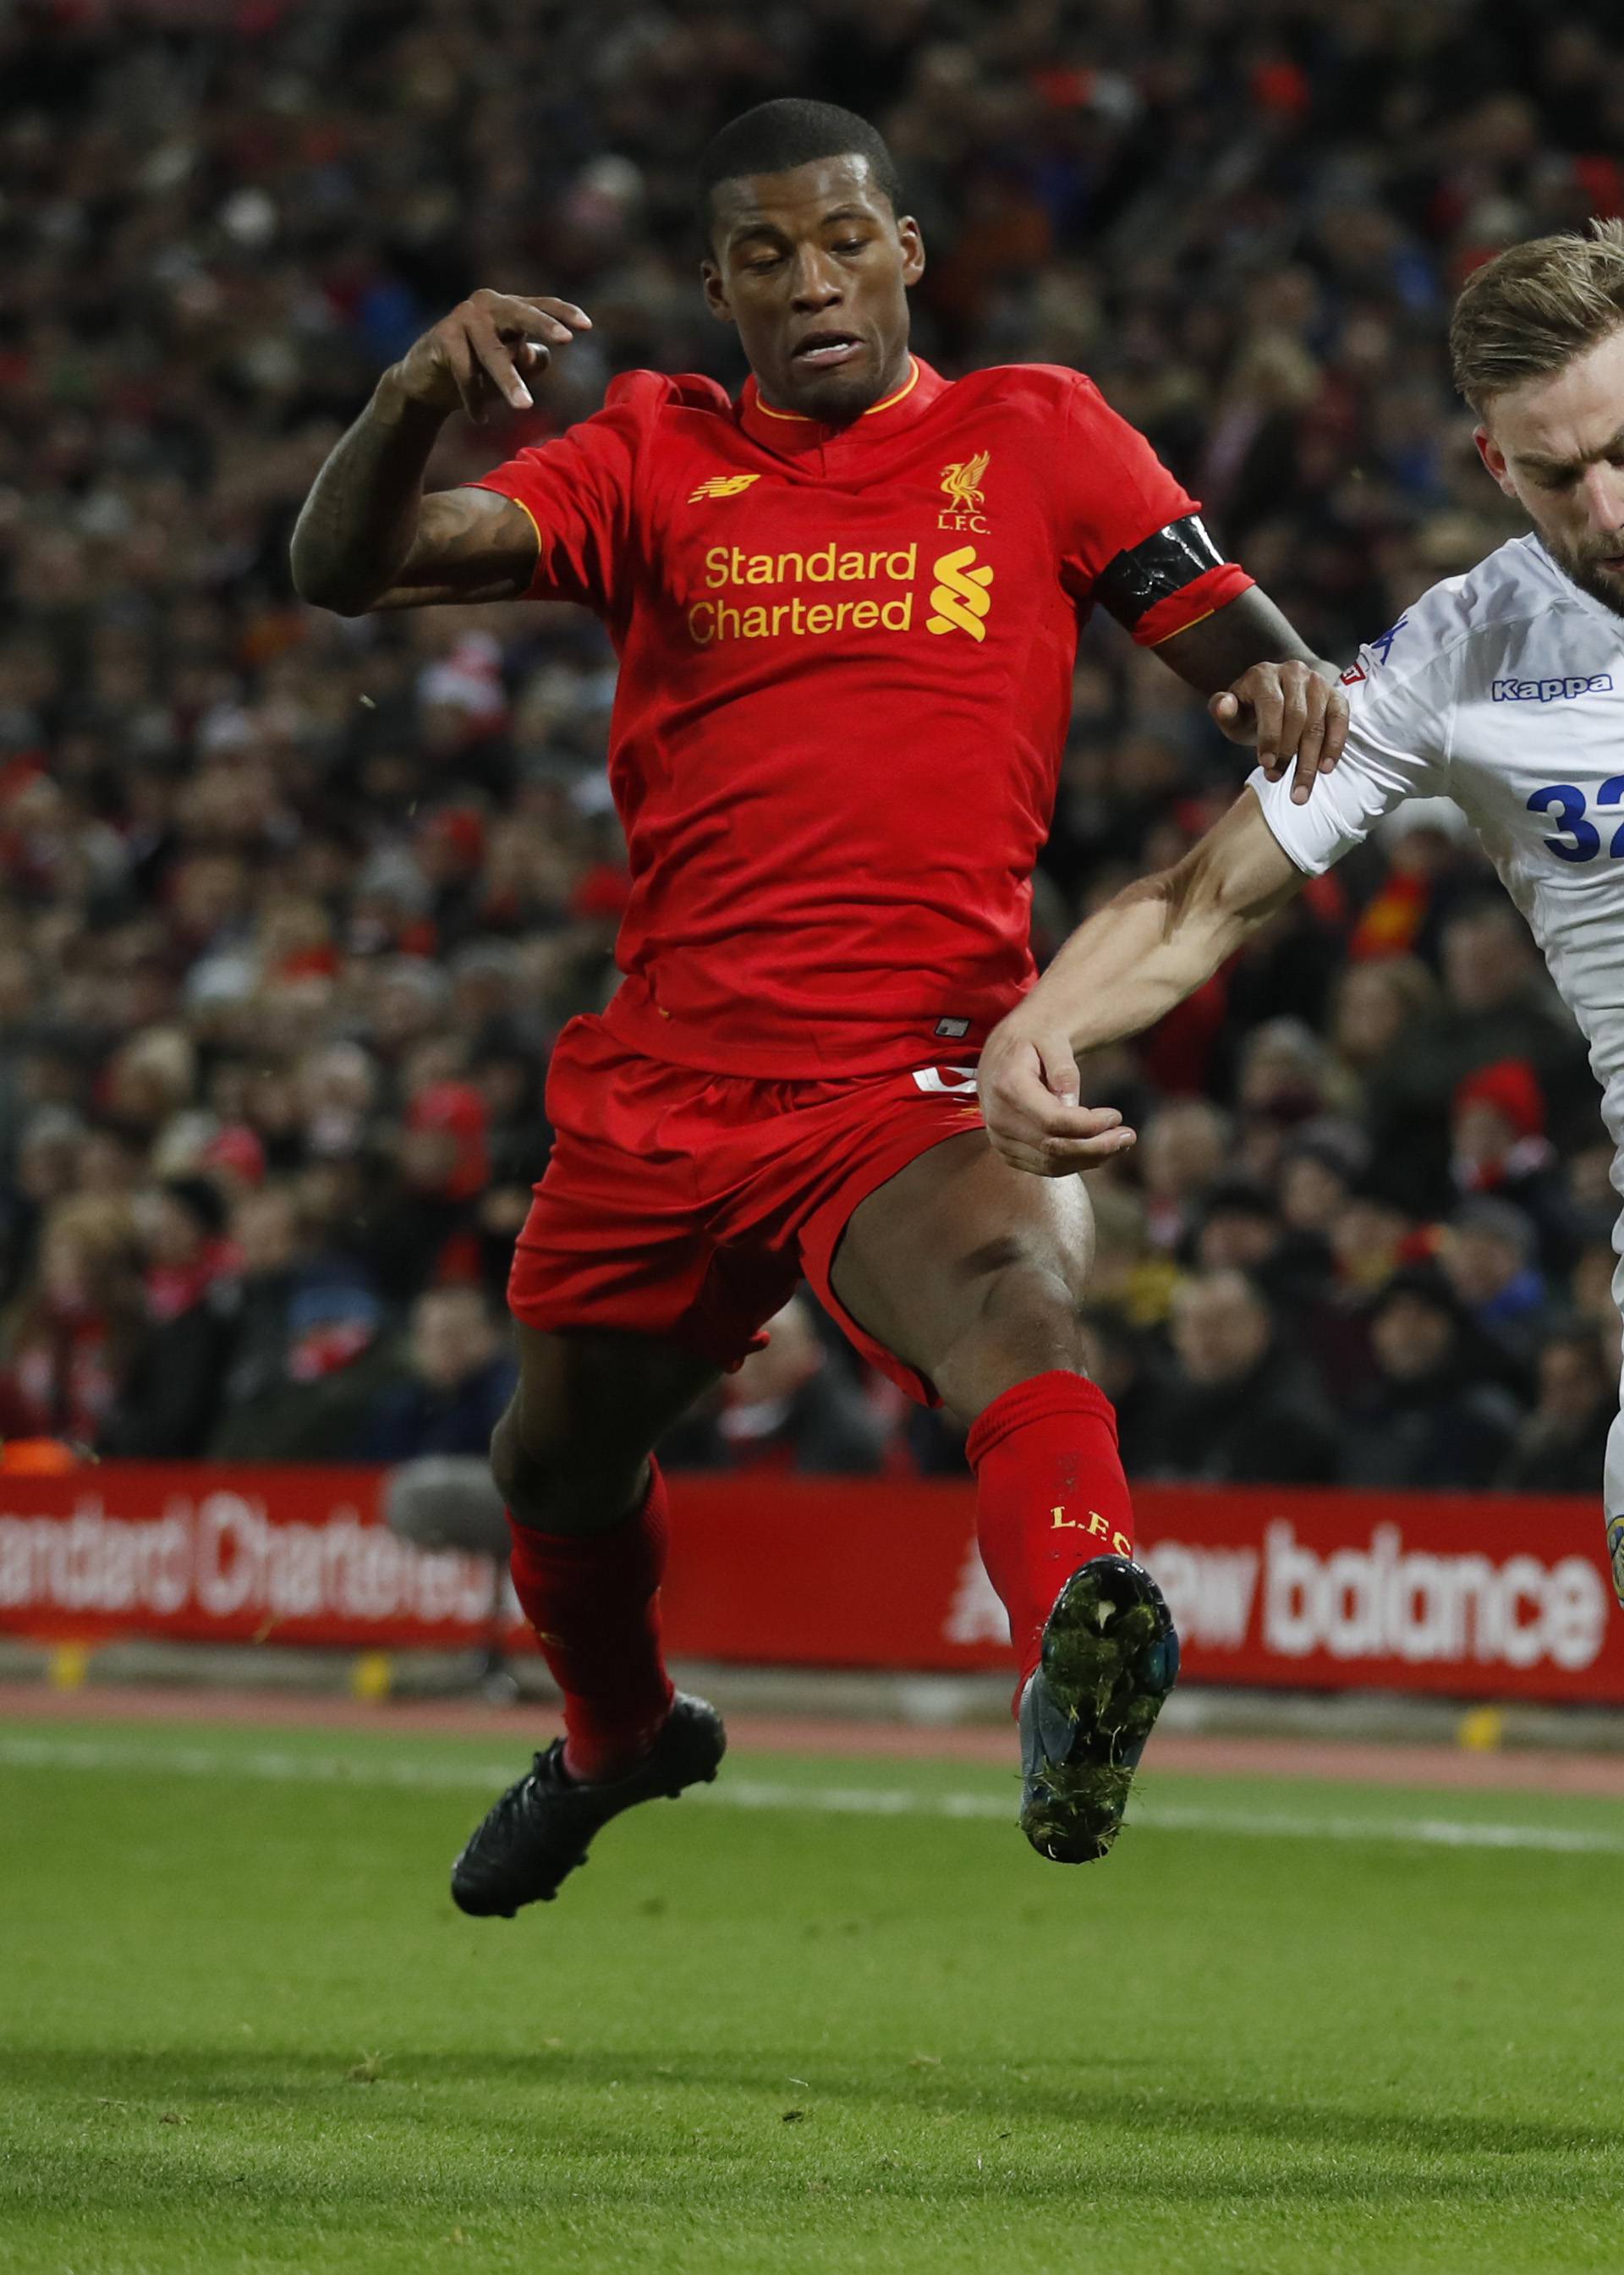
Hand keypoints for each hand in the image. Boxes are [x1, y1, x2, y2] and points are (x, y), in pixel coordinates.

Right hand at [390, 290, 592, 423]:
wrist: (426, 384)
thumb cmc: (477, 373)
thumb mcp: (509, 369)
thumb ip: (530, 362)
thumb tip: (542, 354)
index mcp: (510, 307)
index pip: (542, 305)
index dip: (564, 314)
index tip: (588, 327)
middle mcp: (488, 304)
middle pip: (521, 314)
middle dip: (544, 326)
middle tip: (565, 340)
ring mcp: (464, 317)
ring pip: (493, 352)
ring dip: (508, 382)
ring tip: (525, 408)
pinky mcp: (442, 336)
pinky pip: (465, 371)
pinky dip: (473, 397)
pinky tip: (479, 418)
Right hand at [977, 1017, 1137, 1177]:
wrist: (1001, 1055)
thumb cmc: (1031, 1041)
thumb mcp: (1050, 1038)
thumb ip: (1063, 1068)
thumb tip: (1073, 1103)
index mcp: (1008, 1088)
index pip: (1052, 1120)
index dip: (1088, 1125)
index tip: (1115, 1116)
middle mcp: (999, 1120)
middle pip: (1054, 1148)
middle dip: (1097, 1147)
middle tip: (1128, 1136)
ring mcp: (1000, 1140)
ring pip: (1052, 1164)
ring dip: (1091, 1158)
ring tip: (1120, 1142)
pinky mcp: (1008, 1153)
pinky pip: (1046, 1167)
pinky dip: (1076, 1162)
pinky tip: (1097, 1149)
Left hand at [1209, 660, 1347, 804]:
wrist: (1276, 699)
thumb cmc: (1249, 712)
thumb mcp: (1231, 714)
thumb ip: (1222, 710)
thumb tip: (1224, 705)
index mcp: (1263, 674)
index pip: (1271, 704)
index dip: (1270, 735)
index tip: (1265, 765)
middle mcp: (1293, 672)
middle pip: (1297, 716)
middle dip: (1288, 754)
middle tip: (1277, 781)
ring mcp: (1317, 682)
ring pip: (1318, 724)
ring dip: (1310, 761)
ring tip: (1300, 791)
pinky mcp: (1335, 695)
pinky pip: (1340, 720)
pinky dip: (1334, 745)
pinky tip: (1326, 769)